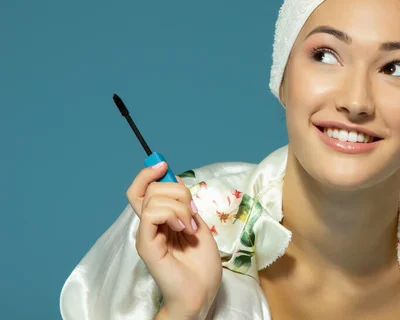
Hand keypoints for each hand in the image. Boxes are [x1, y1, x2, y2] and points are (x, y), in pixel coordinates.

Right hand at [127, 162, 221, 317]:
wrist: (202, 291)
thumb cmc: (201, 264)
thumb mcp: (198, 223)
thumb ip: (184, 203)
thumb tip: (173, 178)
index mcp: (160, 219)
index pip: (143, 188)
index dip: (149, 172)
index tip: (163, 164)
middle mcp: (149, 225)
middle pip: (150, 188)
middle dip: (177, 190)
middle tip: (192, 212)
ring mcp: (147, 234)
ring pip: (153, 198)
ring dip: (179, 205)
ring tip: (190, 226)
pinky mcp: (147, 245)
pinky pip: (151, 214)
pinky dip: (171, 214)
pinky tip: (184, 228)